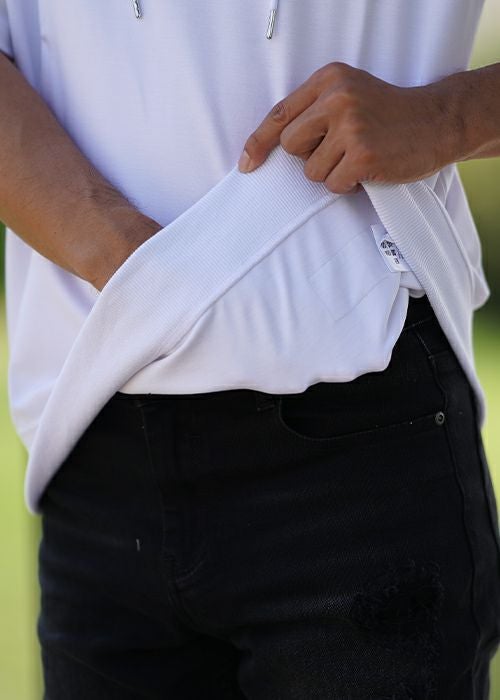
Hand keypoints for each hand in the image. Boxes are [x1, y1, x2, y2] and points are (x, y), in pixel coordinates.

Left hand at [238, 62, 454, 193]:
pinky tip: (368, 170)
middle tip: (340, 150)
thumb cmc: (389, 114)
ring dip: (332, 173)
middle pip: (292, 146)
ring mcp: (350, 127)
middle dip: (310, 156)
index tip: (247, 163)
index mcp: (329, 78)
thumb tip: (277, 146)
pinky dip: (347, 185)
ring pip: (311, 171)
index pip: (280, 114)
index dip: (259, 142)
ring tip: (359, 158)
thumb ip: (316, 111)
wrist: (437, 121)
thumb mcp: (351, 96)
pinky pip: (333, 184)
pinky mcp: (362, 155)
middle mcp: (337, 98)